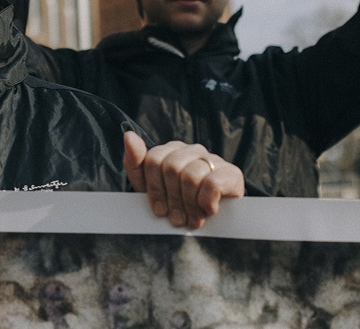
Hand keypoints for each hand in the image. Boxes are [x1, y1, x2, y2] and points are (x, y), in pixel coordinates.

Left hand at [123, 131, 243, 229]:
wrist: (216, 223)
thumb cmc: (179, 205)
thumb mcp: (151, 190)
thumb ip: (135, 164)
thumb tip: (129, 135)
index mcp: (171, 151)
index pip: (153, 160)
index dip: (155, 189)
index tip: (160, 210)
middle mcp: (192, 150)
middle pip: (171, 167)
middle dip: (172, 198)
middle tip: (177, 218)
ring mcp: (213, 159)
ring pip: (191, 176)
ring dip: (189, 205)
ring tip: (192, 219)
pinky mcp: (231, 172)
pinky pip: (212, 183)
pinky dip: (207, 202)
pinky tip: (208, 211)